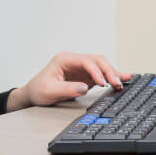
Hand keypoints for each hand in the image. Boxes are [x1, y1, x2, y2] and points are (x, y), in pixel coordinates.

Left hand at [6, 52, 131, 110]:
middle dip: (108, 71)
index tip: (102, 83)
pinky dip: (111, 77)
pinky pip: (101, 74)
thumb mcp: (49, 91)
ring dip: (112, 73)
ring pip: (101, 66)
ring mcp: (80, 68)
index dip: (96, 71)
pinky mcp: (85, 76)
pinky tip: (122, 78)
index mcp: (64, 60)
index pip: (85, 61)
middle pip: (97, 60)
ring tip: (122, 82)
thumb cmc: (38, 90)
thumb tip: (84, 87)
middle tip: (117, 83)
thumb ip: (67, 89)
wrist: (33, 94)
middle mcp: (74, 61)